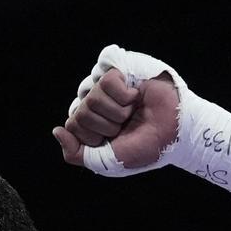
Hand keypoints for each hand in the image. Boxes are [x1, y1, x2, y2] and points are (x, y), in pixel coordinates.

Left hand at [53, 69, 177, 168]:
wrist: (173, 134)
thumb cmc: (143, 147)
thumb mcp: (105, 161)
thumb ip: (76, 153)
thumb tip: (57, 130)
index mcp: (89, 122)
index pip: (72, 124)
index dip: (94, 137)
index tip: (115, 139)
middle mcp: (95, 102)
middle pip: (80, 112)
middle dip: (107, 126)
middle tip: (126, 125)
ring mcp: (106, 85)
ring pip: (91, 98)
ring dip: (117, 112)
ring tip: (133, 112)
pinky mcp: (120, 69)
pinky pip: (107, 81)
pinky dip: (124, 95)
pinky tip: (136, 96)